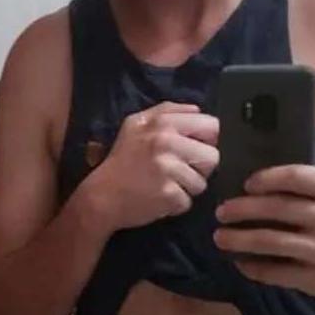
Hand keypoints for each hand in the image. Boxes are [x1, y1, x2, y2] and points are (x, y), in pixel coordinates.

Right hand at [85, 102, 219, 233]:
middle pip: (212, 157)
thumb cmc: (122, 159)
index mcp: (163, 122)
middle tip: (180, 172)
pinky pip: (188, 201)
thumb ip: (167, 111)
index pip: (211, 126)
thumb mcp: (137, 124)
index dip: (206, 141)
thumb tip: (198, 110)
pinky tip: (160, 199)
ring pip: (201, 183)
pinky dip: (176, 205)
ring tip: (167, 186)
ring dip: (187, 189)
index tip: (193, 150)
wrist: (102, 195)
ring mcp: (168, 169)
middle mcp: (166, 142)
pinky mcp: (168, 195)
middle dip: (200, 168)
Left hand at [214, 165, 314, 299]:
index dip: (267, 179)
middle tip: (221, 211)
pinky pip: (277, 273)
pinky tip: (241, 263)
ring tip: (220, 237)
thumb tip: (256, 187)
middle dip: (243, 209)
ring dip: (240, 238)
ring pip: (272, 242)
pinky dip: (254, 268)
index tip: (246, 184)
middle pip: (279, 208)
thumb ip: (311, 192)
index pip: (298, 177)